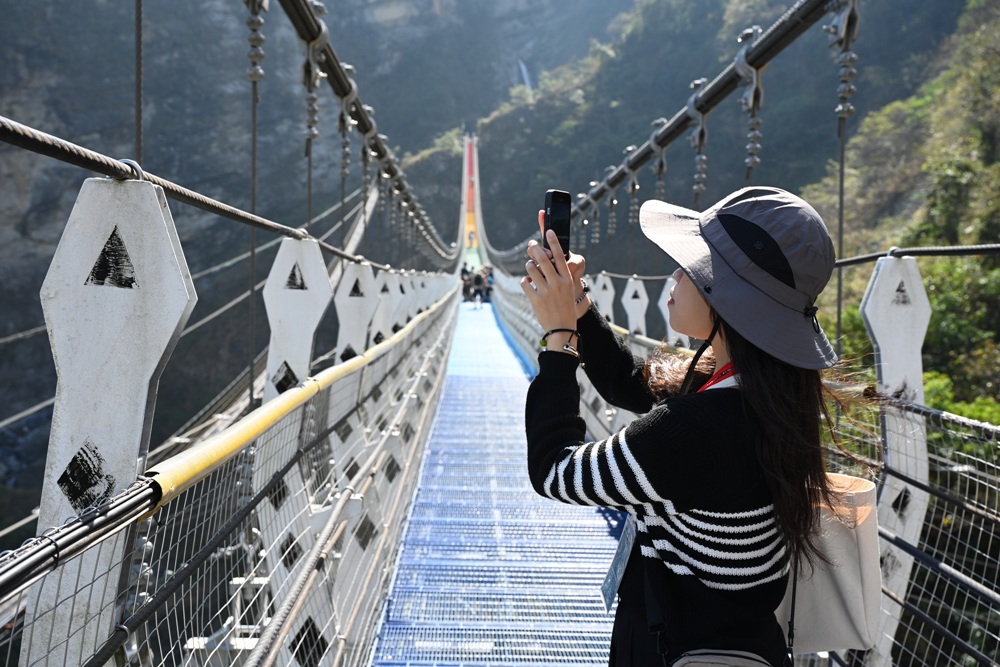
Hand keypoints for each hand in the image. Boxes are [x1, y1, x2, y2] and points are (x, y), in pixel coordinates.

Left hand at [520, 212, 588, 344]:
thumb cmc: (565, 305)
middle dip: (535, 249)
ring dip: (529, 266)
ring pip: (531, 269)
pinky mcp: (535, 299)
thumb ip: (558, 275)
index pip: (560, 256)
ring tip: (531, 269)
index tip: (549, 231)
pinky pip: (525, 282)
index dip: (554, 242)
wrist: (562, 327)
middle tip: (531, 244)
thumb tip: (544, 260)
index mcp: (566, 279)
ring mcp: (545, 291)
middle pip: (543, 259)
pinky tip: (528, 283)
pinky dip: (525, 281)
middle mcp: (557, 283)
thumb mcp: (567, 289)